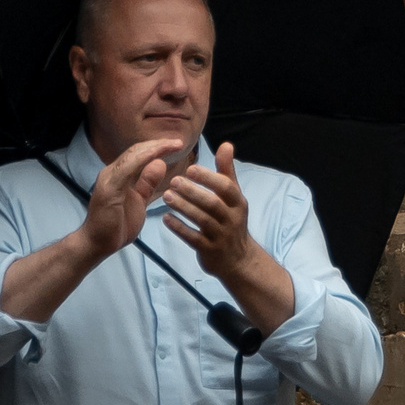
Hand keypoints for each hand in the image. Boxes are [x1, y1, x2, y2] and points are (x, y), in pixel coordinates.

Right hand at [82, 139, 179, 259]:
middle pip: (137, 150)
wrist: (97, 244)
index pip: (138, 154)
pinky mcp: (109, 189)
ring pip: (133, 156)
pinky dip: (143, 159)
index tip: (176, 144)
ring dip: (154, 148)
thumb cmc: (116, 225)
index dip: (157, 147)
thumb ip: (147, 183)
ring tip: (173, 145)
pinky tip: (157, 156)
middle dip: (159, 144)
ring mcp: (109, 179)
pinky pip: (127, 169)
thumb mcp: (139, 201)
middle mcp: (112, 172)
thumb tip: (160, 164)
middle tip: (178, 142)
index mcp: (118, 174)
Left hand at [161, 143, 267, 284]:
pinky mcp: (209, 250)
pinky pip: (193, 239)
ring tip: (166, 196)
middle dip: (192, 192)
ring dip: (183, 207)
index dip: (208, 178)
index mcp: (238, 202)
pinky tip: (165, 218)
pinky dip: (179, 228)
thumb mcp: (234, 196)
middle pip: (212, 204)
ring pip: (202, 220)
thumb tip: (226, 144)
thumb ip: (227, 171)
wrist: (237, 259)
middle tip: (173, 181)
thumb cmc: (231, 220)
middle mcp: (232, 219)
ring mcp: (221, 236)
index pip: (226, 187)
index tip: (190, 168)